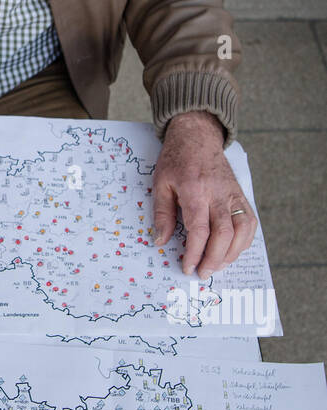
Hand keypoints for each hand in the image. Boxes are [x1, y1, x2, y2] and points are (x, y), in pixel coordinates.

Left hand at [152, 111, 257, 276]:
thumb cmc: (177, 160)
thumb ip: (162, 214)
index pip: (199, 229)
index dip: (195, 253)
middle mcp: (218, 194)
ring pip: (242, 230)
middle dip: (213, 259)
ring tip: (216, 266)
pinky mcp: (241, 196)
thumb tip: (160, 241)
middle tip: (202, 273)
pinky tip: (232, 251)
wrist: (198, 137)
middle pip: (223, 233)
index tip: (187, 267)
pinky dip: (244, 241)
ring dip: (231, 253)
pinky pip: (250, 222)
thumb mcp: (160, 184)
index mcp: (195, 190)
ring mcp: (233, 195)